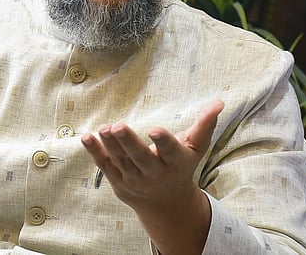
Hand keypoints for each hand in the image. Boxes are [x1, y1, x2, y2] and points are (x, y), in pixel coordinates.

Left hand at [80, 99, 223, 253]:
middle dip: (129, 143)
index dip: (163, 142)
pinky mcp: (118, 181)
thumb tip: (219, 101)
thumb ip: (205, 125)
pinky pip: (105, 166)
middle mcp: (154, 174)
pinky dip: (95, 152)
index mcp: (175, 163)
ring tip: (104, 128)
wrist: (165, 204)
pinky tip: (86, 137)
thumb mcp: (196, 148)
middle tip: (118, 126)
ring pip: (121, 161)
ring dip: (110, 145)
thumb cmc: (180, 166)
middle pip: (140, 158)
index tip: (155, 130)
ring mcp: (134, 179)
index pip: (169, 152)